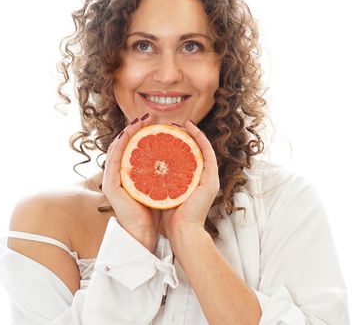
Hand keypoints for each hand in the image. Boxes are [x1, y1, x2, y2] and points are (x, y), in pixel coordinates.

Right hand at [100, 113, 161, 252]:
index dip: (142, 133)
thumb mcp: (173, 182)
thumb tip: (182, 147)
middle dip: (134, 128)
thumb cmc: (172, 210)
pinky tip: (129, 135)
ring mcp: (115, 182)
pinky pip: (114, 161)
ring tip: (139, 121)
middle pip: (125, 146)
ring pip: (117, 149)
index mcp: (135, 176)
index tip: (156, 121)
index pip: (135, 149)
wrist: (170, 233)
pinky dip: (120, 146)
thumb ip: (172, 167)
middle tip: (148, 116)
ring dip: (126, 133)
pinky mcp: (112, 187)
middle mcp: (123, 177)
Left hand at [161, 120, 219, 242]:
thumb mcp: (163, 194)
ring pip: (203, 149)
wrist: (183, 233)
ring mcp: (210, 178)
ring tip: (181, 123)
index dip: (179, 143)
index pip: (188, 158)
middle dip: (186, 135)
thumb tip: (145, 169)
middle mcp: (204, 178)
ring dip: (193, 133)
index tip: (167, 132)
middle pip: (196, 151)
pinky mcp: (211, 179)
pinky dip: (199, 139)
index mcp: (193, 183)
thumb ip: (160, 182)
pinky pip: (207, 153)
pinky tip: (189, 129)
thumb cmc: (171, 219)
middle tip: (172, 124)